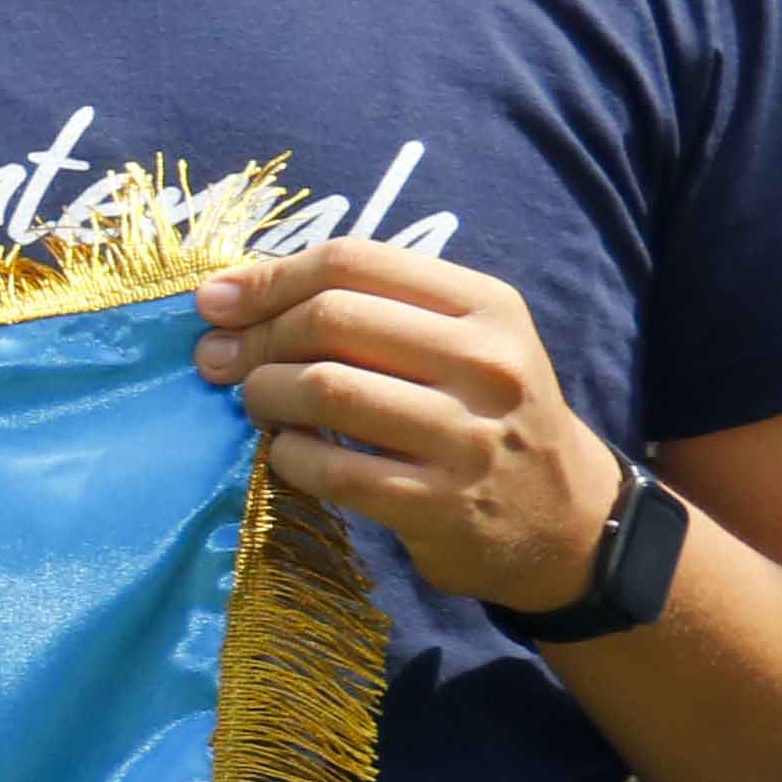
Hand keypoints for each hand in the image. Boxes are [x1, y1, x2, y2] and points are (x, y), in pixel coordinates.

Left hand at [191, 240, 630, 612]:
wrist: (566, 520)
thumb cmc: (486, 414)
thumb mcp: (460, 342)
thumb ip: (368, 309)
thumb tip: (228, 298)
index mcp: (487, 306)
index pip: (355, 262)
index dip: (269, 277)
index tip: (215, 301)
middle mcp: (486, 363)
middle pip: (331, 319)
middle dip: (254, 337)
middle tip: (217, 361)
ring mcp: (466, 437)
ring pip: (324, 389)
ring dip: (263, 395)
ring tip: (257, 404)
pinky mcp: (439, 505)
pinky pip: (330, 469)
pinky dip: (287, 457)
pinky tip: (286, 453)